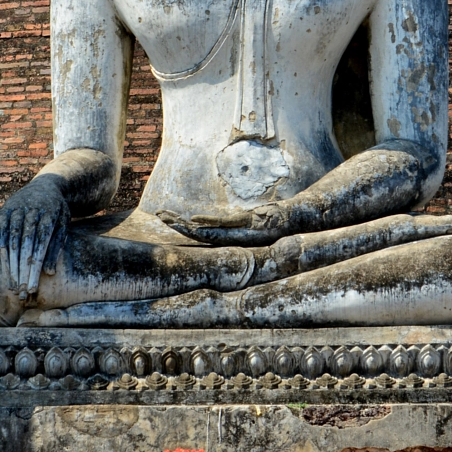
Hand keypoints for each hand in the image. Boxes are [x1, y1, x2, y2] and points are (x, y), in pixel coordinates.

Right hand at [0, 176, 67, 297]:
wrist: (46, 185)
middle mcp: (31, 210)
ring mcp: (15, 209)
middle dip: (22, 271)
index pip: (40, 245)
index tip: (33, 287)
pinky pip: (1, 234)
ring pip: (11, 241)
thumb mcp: (63, 225)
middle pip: (25, 246)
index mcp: (49, 214)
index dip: (35, 268)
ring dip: (11, 265)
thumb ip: (56, 248)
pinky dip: (2, 252)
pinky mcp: (3, 211)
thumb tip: (50, 273)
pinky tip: (5, 268)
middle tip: (21, 292)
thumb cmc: (57, 212)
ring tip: (13, 285)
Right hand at [157, 203, 290, 246]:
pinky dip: (210, 223)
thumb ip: (228, 219)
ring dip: (188, 225)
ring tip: (171, 219)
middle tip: (160, 215)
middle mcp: (230, 237)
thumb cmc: (266, 220)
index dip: (179, 226)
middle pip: (197, 233)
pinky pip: (226, 224)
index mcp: (226, 235)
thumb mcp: (244, 219)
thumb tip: (214, 215)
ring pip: (208, 231)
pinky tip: (196, 219)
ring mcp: (238, 232)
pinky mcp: (248, 224)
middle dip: (177, 224)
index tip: (164, 216)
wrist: (290, 220)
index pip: (196, 233)